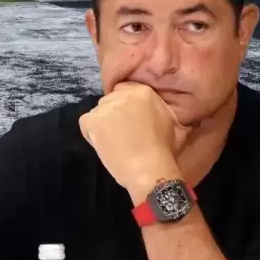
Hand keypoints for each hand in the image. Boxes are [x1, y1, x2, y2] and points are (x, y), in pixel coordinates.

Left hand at [79, 82, 190, 202]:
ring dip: (103, 125)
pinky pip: (86, 124)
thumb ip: (162, 110)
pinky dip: (91, 134)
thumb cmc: (164, 150)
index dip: (125, 107)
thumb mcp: (173, 123)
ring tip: (115, 142)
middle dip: (114, 115)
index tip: (129, 121)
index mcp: (143, 91)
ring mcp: (106, 107)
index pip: (125, 91)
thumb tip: (162, 110)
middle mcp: (123, 95)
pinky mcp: (92, 120)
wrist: (149, 168)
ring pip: (99, 113)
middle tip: (122, 134)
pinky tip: (104, 145)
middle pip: (110, 101)